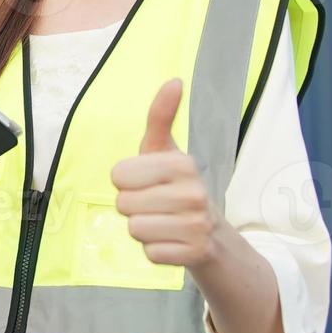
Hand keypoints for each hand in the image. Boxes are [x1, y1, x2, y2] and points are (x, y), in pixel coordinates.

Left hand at [111, 79, 220, 266]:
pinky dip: (155, 250)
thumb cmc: (176, 187)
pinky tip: (171, 242)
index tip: (147, 183)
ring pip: (135, 228)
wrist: (212, 236)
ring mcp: (197, 224)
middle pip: (124, 204)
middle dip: (133, 207)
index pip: (119, 176)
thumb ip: (161, 117)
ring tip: (163, 223)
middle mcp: (194, 192)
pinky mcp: (195, 253)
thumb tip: (174, 80)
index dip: (126, 182)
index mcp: (183, 163)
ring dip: (143, 229)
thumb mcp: (165, 152)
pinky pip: (149, 253)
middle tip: (155, 206)